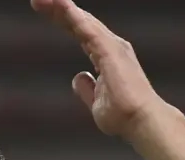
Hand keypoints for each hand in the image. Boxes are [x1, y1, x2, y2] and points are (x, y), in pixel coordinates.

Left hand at [31, 0, 161, 138]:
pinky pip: (88, 30)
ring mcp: (111, 46)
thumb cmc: (125, 116)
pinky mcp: (110, 51)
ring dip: (62, 7)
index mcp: (106, 55)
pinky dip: (73, 16)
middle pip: (79, 21)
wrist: (141, 123)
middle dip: (57, 8)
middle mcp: (111, 46)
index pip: (79, 31)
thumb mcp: (97, 102)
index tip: (43, 7)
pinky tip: (60, 5)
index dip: (62, 18)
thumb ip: (87, 89)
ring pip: (82, 20)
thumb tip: (79, 77)